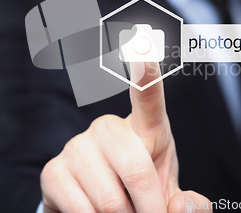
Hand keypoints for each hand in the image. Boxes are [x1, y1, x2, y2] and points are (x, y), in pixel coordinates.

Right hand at [41, 61, 211, 212]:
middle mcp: (109, 128)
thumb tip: (180, 206)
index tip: (143, 44)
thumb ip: (186, 204)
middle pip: (137, 170)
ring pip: (111, 201)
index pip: (148, 98)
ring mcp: (78, 146)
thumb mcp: (168, 196)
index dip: (145, 73)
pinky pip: (82, 211)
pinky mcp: (53, 171)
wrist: (95, 206)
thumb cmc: (140, 192)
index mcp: (146, 128)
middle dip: (150, 210)